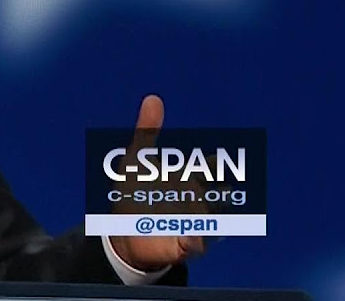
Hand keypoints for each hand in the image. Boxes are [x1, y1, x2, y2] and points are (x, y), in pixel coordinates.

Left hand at [109, 95, 206, 271]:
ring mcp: (192, 224)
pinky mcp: (183, 246)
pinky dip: (195, 242)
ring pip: (211, 221)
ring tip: (197, 216)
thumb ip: (146, 131)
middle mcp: (196, 201)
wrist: (123, 232)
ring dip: (206, 218)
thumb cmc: (135, 191)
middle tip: (219, 190)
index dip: (214, 164)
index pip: (209, 168)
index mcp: (189, 178)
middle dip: (220, 193)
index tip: (216, 161)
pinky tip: (188, 236)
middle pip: (218, 195)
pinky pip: (195, 245)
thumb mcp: (137, 159)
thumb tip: (153, 99)